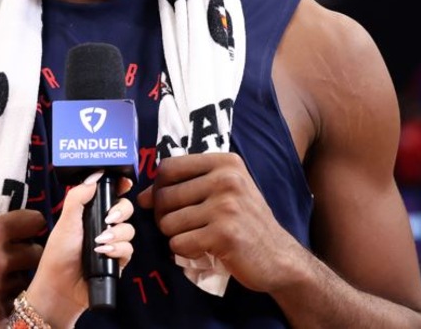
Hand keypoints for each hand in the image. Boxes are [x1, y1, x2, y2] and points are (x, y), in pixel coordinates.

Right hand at [0, 208, 45, 320]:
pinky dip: (3, 298)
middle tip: (18, 252)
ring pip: (24, 279)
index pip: (35, 221)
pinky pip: (10, 302)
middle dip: (28, 252)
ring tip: (0, 274)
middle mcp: (0, 259)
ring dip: (16, 276)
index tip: (28, 225)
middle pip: (36, 253)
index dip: (31, 222)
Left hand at [25, 172, 134, 328]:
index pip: (110, 194)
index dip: (120, 186)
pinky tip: (104, 253)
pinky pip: (129, 249)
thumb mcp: (66, 221)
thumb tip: (96, 175)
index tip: (124, 182)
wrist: (60, 289)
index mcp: (91, 213)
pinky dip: (118, 249)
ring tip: (100, 242)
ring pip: (129, 229)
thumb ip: (78, 197)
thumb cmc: (59, 254)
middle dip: (121, 211)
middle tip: (110, 218)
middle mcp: (104, 226)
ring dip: (117, 234)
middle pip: (125, 209)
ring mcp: (112, 244)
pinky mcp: (118, 262)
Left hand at [137, 153, 298, 292]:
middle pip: (164, 196)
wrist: (279, 257)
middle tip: (180, 226)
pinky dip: (184, 251)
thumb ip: (183, 187)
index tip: (166, 202)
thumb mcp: (221, 192)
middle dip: (163, 216)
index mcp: (224, 162)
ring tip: (195, 237)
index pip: (168, 166)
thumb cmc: (245, 221)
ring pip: (168, 222)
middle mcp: (226, 179)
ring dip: (175, 236)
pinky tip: (203, 249)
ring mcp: (226, 206)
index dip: (158, 186)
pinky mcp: (224, 235)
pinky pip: (179, 243)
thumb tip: (140, 197)